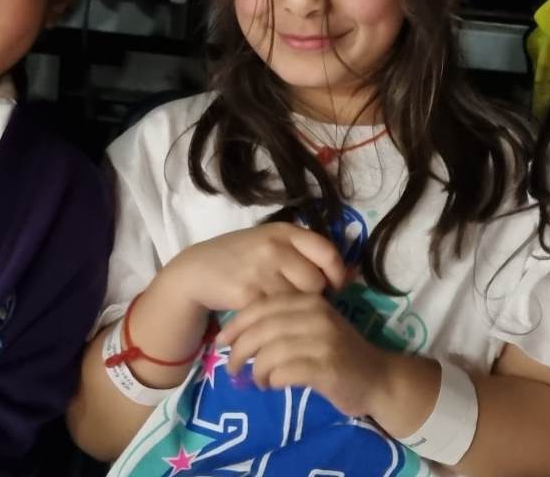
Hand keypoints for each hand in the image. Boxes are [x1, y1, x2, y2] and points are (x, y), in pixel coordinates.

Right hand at [152, 223, 350, 315]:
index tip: (334, 287)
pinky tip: (269, 316)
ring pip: (297, 301)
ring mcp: (260, 270)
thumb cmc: (241, 257)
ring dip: (294, 310)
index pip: (327, 252)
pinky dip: (276, 319)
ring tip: (282, 308)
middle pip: (315, 282)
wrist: (197, 271)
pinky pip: (276, 314)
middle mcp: (274, 247)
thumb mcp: (273, 243)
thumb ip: (307, 254)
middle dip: (312, 296)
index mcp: (284, 231)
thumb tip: (353, 274)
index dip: (337, 274)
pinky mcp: (247, 295)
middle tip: (299, 300)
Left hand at [215, 292, 403, 417]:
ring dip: (256, 370)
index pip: (262, 306)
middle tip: (232, 368)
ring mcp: (323, 342)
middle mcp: (316, 316)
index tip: (222, 341)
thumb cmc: (340, 353)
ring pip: (269, 353)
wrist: (379, 378)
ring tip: (259, 381)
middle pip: (261, 329)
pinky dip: (272, 381)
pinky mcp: (326, 369)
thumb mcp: (314, 327)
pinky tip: (274, 386)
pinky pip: (284, 373)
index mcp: (310, 301)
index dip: (236, 324)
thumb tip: (238, 333)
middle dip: (239, 350)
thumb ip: (284, 322)